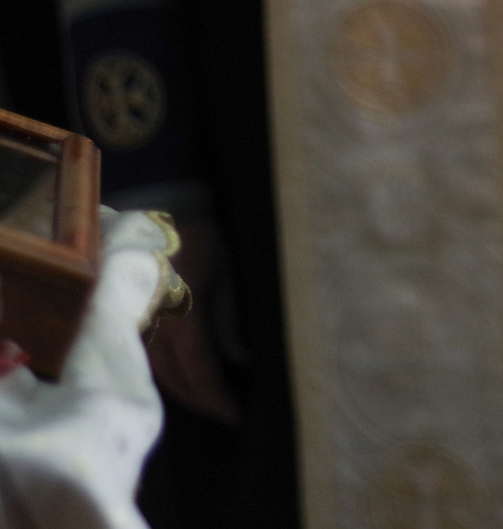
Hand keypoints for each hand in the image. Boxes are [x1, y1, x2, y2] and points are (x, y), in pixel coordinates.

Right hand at [145, 218, 239, 425]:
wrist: (144, 222)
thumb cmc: (193, 238)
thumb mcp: (223, 269)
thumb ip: (229, 317)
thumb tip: (241, 359)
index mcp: (182, 320)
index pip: (201, 373)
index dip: (219, 398)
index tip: (238, 415)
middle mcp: (153, 334)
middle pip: (178, 382)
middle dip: (204, 401)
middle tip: (229, 414)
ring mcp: (135, 332)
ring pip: (161, 376)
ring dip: (186, 391)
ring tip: (212, 401)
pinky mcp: (126, 328)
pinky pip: (149, 361)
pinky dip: (169, 375)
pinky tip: (185, 379)